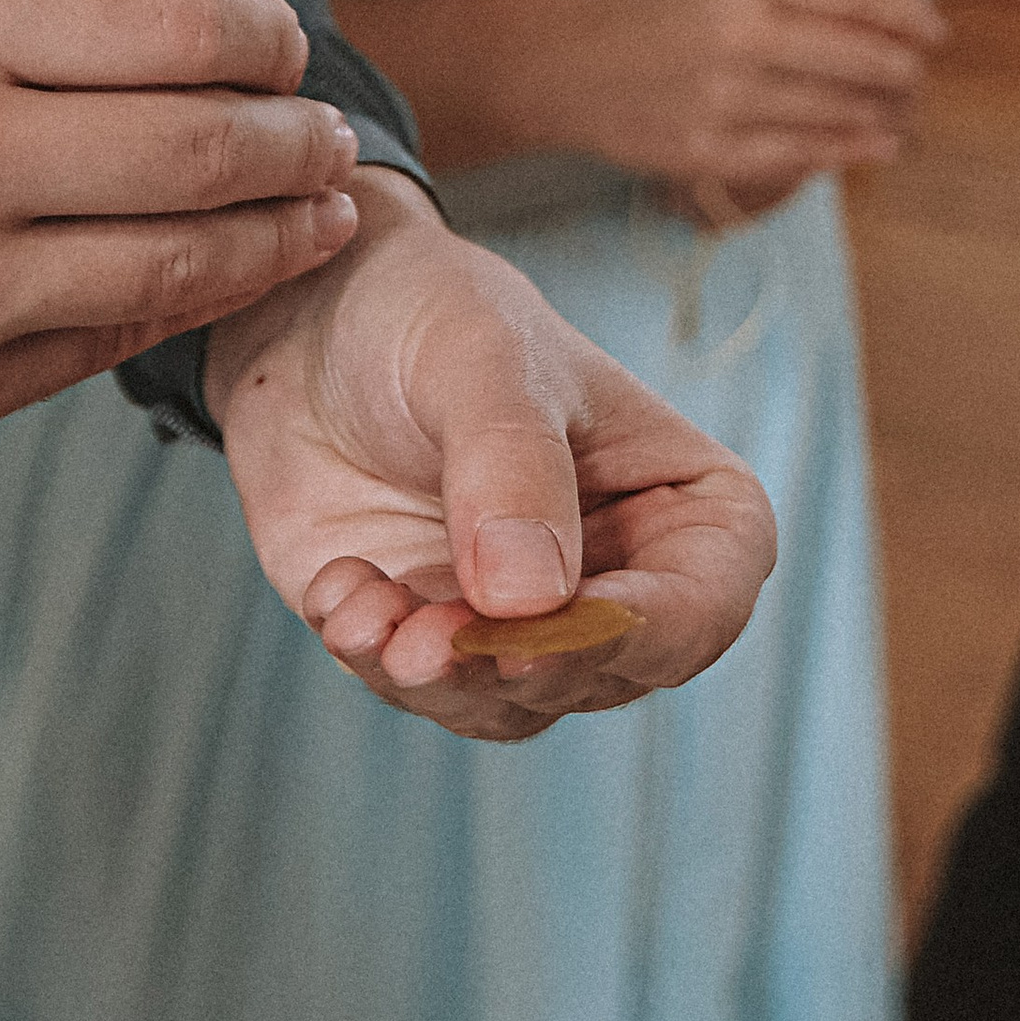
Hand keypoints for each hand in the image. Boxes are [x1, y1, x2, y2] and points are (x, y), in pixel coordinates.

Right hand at [0, 0, 361, 477]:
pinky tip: (218, 279)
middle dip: (299, 140)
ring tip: (319, 213)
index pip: (180, 18)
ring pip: (185, 258)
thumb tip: (218, 36)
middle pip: (209, 143)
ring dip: (277, 235)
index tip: (288, 48)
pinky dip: (180, 304)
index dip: (266, 36)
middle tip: (332, 137)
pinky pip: (108, 340)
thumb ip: (38, 29)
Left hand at [204, 170, 776, 741]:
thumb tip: (530, 599)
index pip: (705, 604)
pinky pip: (420, 688)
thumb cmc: (433, 315)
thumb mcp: (484, 357)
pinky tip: (338, 585)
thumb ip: (513, 465)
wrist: (314, 322)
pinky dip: (375, 655)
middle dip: (516, 667)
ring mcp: (527, 621)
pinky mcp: (436, 639)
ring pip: (511, 705)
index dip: (641, 631)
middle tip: (434, 641)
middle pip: (606, 674)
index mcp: (687, 507)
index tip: (556, 618)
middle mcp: (622, 581)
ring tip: (367, 617)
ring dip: (437, 678)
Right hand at [553, 0, 944, 215]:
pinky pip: (797, 155)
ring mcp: (723, 99)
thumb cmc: (648, 13)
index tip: (934, 31)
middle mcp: (738, 34)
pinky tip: (874, 146)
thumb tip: (882, 8)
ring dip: (881, 114)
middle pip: (857, 58)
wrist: (560, 65)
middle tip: (918, 77)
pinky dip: (846, 151)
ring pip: (834, 111)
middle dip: (902, 71)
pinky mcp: (706, 151)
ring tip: (902, 111)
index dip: (908, 17)